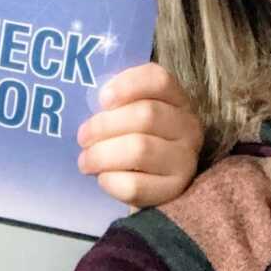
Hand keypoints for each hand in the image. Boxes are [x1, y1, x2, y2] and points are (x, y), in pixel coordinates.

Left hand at [77, 62, 203, 207]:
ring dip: (103, 155)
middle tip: (82, 137)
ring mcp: (185, 160)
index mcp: (176, 98)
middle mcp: (188, 126)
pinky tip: (103, 178)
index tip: (102, 99)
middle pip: (146, 115)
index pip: (159, 80)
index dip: (128, 85)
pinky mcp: (175, 191)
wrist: (152, 181)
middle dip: (105, 126)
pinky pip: (137, 185)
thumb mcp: (131, 112)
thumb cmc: (135, 137)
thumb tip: (91, 101)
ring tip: (85, 160)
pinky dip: (112, 181)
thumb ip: (117, 101)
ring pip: (140, 150)